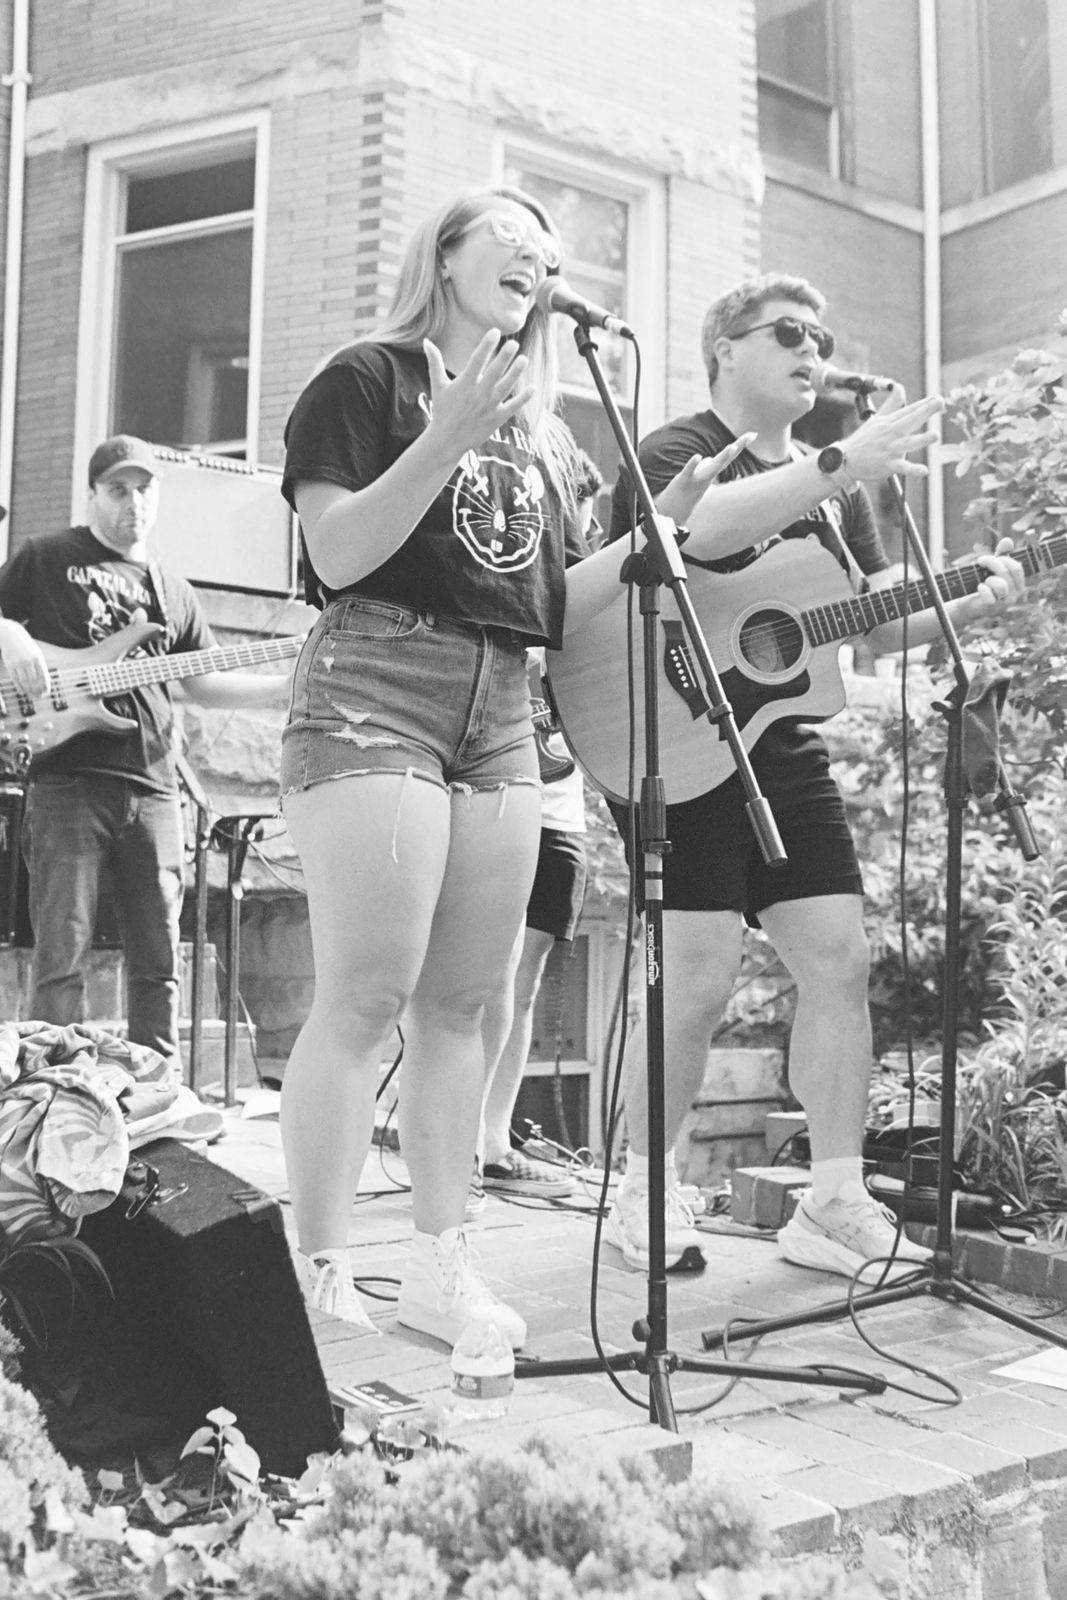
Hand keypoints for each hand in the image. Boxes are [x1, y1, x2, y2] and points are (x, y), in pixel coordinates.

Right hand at [0, 619, 48, 697]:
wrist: (11, 635)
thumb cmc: (26, 646)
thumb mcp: (37, 653)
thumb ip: (41, 666)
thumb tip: (47, 682)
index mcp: (38, 658)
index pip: (44, 676)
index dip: (46, 687)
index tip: (47, 693)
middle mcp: (28, 661)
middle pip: (34, 681)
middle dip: (37, 691)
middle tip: (39, 697)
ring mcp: (18, 663)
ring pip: (24, 682)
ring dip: (29, 691)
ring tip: (31, 696)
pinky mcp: (10, 665)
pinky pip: (15, 679)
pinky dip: (19, 687)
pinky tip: (22, 692)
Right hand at [423, 331, 534, 458]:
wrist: (447, 441)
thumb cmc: (443, 410)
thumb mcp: (438, 385)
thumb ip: (435, 362)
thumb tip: (426, 341)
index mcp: (464, 384)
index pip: (476, 361)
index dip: (486, 346)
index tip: (495, 332)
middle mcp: (477, 395)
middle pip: (493, 373)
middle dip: (504, 358)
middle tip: (514, 344)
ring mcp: (488, 408)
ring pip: (505, 388)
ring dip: (515, 374)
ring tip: (524, 359)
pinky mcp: (496, 419)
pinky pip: (512, 407)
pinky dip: (523, 399)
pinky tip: (532, 388)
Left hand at [654, 434, 756, 524]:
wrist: (672, 514)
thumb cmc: (685, 496)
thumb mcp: (697, 479)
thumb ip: (703, 468)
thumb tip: (707, 459)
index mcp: (711, 474)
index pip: (728, 457)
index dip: (741, 445)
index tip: (754, 434)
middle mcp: (707, 476)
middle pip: (725, 459)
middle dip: (738, 446)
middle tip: (751, 435)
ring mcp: (697, 479)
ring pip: (712, 468)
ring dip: (722, 458)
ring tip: (732, 446)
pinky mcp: (683, 481)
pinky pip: (689, 471)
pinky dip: (693, 464)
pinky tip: (698, 456)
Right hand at [843, 393, 943, 481]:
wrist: (844, 460)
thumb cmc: (863, 439)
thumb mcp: (876, 418)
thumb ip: (892, 404)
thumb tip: (899, 386)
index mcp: (889, 422)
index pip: (909, 411)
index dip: (924, 404)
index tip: (938, 398)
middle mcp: (891, 434)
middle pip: (910, 421)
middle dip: (925, 412)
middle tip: (940, 402)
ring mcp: (890, 450)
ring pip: (908, 443)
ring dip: (921, 439)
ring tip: (935, 435)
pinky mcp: (888, 466)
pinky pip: (902, 468)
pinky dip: (913, 470)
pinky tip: (924, 470)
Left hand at [959, 536, 1025, 620]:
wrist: (968, 604)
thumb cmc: (983, 584)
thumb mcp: (992, 568)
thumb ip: (1001, 554)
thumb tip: (1007, 540)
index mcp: (1019, 584)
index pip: (1017, 568)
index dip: (1002, 559)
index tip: (986, 558)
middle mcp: (1015, 594)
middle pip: (1008, 572)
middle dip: (992, 562)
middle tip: (980, 562)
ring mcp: (1005, 603)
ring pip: (1001, 585)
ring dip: (988, 578)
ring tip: (983, 581)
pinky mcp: (993, 608)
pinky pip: (990, 595)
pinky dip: (982, 589)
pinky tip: (979, 588)